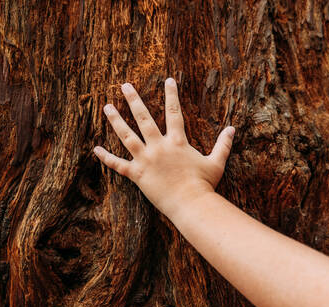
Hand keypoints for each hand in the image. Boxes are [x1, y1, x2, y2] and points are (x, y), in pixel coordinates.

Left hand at [93, 77, 234, 217]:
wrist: (191, 205)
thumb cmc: (204, 185)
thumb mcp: (216, 163)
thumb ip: (223, 144)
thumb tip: (233, 128)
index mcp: (177, 142)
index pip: (174, 112)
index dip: (172, 95)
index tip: (168, 80)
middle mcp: (159, 147)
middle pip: (144, 118)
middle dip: (134, 100)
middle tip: (124, 85)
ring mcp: (146, 160)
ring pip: (127, 136)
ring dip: (116, 120)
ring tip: (107, 107)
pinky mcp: (137, 175)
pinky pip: (118, 165)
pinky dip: (106, 157)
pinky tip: (95, 149)